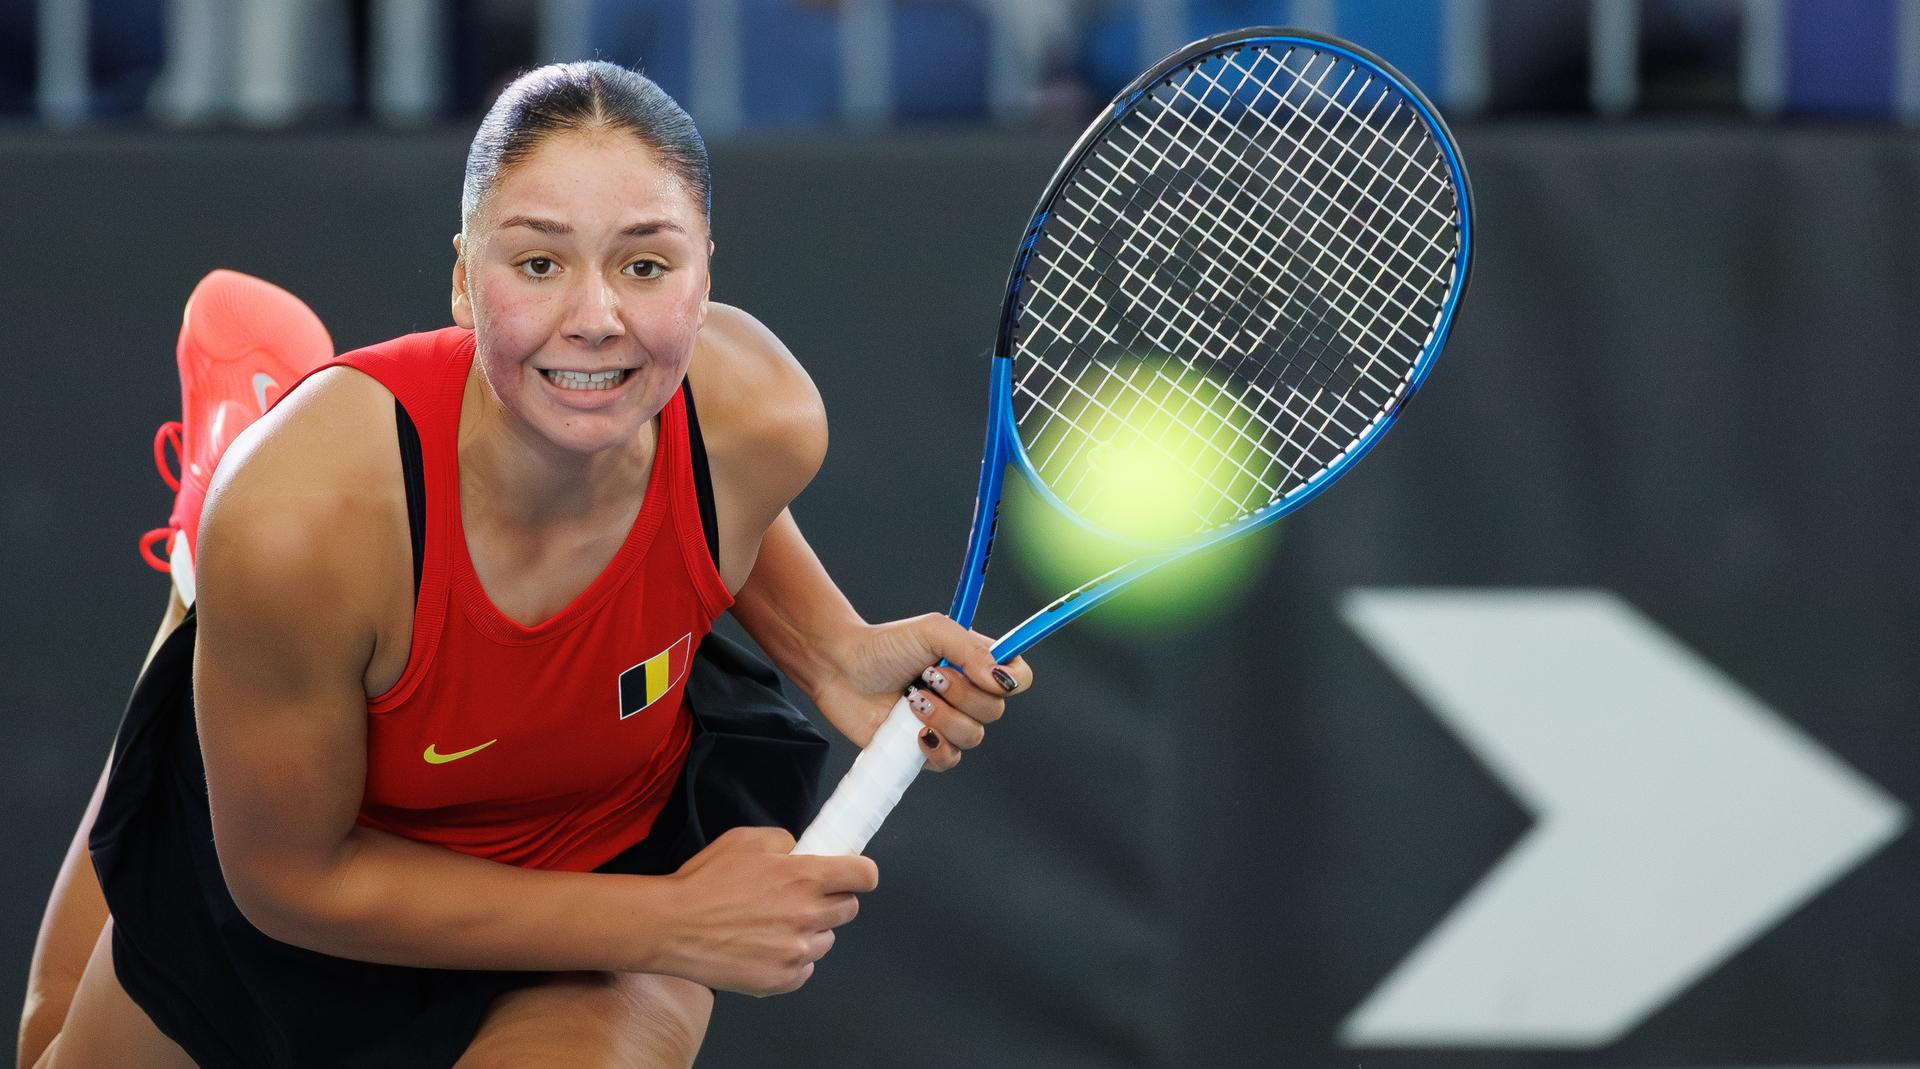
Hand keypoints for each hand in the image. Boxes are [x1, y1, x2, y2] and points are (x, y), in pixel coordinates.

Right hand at [652, 827, 876, 995]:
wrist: (670, 926)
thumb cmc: (704, 881)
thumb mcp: (745, 840)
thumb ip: (784, 841)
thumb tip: (800, 852)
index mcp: (805, 878)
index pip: (864, 876)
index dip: (860, 873)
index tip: (853, 875)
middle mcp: (808, 916)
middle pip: (848, 909)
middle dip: (830, 900)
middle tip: (799, 898)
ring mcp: (796, 952)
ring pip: (825, 940)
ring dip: (810, 931)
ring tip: (773, 924)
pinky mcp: (781, 980)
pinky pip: (805, 968)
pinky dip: (792, 959)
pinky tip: (764, 947)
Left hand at [812, 613, 1033, 770]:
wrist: (841, 669)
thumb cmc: (885, 645)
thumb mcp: (933, 631)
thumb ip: (971, 648)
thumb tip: (999, 677)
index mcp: (976, 665)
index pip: (1018, 678)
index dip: (1012, 680)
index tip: (988, 673)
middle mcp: (967, 696)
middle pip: (996, 709)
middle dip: (962, 693)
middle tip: (929, 676)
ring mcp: (947, 724)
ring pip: (973, 736)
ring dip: (943, 717)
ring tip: (912, 699)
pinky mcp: (925, 749)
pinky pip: (950, 759)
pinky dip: (934, 744)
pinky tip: (912, 727)